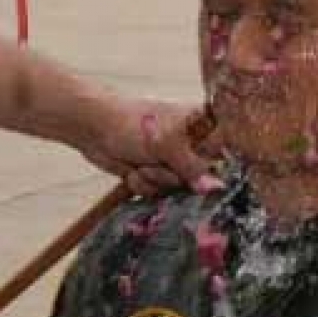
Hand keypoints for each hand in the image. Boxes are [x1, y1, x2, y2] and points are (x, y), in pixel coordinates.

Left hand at [75, 97, 212, 195]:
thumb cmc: (130, 123)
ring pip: (177, 188)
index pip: (224, 151)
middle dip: (176, 177)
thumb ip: (191, 166)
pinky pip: (158, 193)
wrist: (93, 129)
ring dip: (155, 180)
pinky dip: (143, 184)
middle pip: (202, 178)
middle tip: (159, 162)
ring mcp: (172, 161)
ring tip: (141, 163)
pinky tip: (132, 170)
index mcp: (200, 127)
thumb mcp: (165, 143)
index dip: (215, 166)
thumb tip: (213, 187)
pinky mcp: (155, 175)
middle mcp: (190, 145)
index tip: (199, 169)